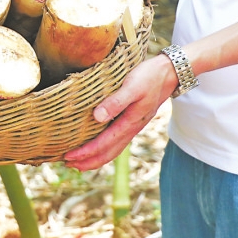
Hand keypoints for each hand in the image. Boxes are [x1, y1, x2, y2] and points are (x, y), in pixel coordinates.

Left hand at [62, 55, 176, 170]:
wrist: (169, 73)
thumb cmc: (149, 77)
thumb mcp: (132, 86)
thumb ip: (116, 102)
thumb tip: (96, 117)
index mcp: (129, 123)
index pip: (104, 144)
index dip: (85, 152)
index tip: (68, 156)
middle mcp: (131, 129)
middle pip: (108, 153)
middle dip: (88, 161)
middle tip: (68, 164)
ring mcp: (133, 126)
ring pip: (113, 150)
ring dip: (96, 158)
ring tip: (79, 161)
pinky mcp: (133, 120)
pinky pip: (117, 141)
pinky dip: (105, 148)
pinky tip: (97, 145)